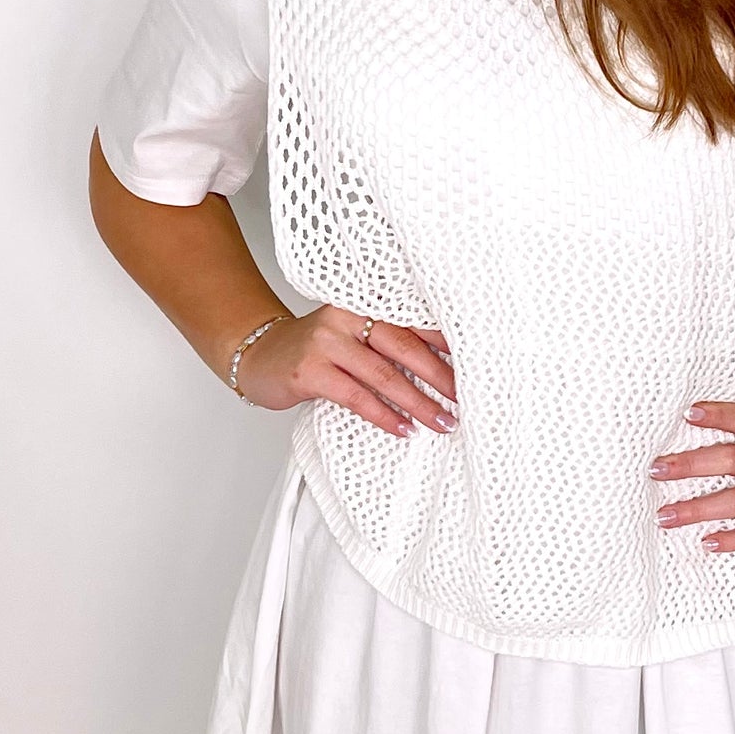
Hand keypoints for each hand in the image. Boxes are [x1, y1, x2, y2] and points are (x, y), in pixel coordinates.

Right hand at [237, 306, 457, 437]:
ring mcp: (326, 343)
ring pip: (384, 375)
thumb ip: (385, 343)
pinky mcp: (311, 371)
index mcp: (362, 303)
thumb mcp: (350, 335)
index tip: (476, 364)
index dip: (445, 343)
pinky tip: (404, 429)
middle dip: (440, 376)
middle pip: (405, 346)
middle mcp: (345, 317)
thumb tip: (442, 370)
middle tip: (466, 399)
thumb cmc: (313, 350)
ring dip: (419, 403)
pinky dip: (384, 415)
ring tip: (442, 422)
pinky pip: (357, 397)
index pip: (412, 321)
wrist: (258, 356)